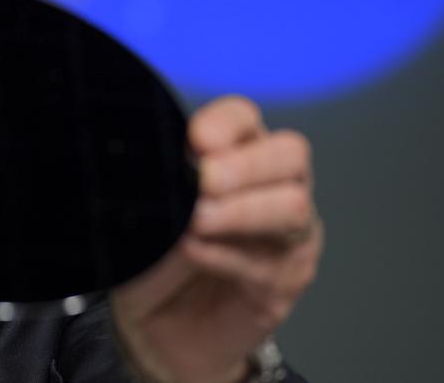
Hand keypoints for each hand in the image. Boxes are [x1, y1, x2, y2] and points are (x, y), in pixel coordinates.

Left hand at [109, 96, 322, 382]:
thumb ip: (163, 183)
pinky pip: (267, 262)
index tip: (194, 140)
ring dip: (240, 211)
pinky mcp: (284, 281)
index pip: (243, 118)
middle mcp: (274, 187)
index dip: (223, 123)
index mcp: (237, 154)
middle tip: (203, 182)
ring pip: (292, 207)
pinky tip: (194, 252)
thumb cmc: (156, 255)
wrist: (158, 325)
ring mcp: (288, 235)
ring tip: (197, 222)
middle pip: (289, 154)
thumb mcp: (150, 210)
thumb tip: (166, 168)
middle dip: (244, 166)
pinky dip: (226, 254)